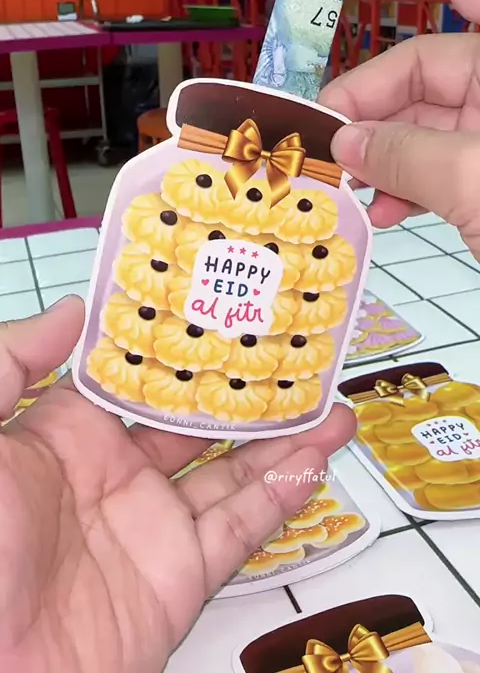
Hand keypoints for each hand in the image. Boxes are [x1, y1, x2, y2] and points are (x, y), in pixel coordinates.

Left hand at [0, 296, 352, 672]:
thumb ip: (10, 364)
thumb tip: (74, 310)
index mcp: (67, 435)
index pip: (138, 379)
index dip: (181, 347)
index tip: (225, 310)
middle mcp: (116, 475)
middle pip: (198, 423)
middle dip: (246, 392)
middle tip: (296, 356)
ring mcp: (151, 526)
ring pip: (233, 471)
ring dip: (283, 440)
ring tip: (330, 406)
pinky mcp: (178, 579)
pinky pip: (240, 530)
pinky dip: (281, 496)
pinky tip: (313, 461)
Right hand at [318, 0, 479, 258]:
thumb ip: (409, 159)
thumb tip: (346, 144)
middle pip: (426, 64)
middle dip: (367, 101)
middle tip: (324, 144)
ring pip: (429, 119)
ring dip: (382, 151)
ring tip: (346, 186)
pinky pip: (444, 160)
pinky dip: (409, 182)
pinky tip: (384, 209)